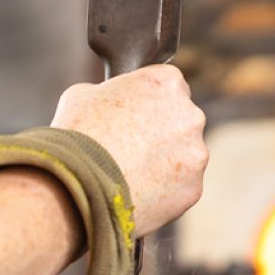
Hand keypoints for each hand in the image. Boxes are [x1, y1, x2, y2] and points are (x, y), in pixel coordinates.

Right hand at [50, 65, 207, 237]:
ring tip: (133, 174)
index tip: (136, 117)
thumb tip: (106, 100)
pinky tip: (139, 192)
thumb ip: (108, 92)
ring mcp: (196, 153)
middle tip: (133, 148)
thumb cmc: (79, 133)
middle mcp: (190, 115)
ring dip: (166, 164)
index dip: (150, 103)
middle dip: (163, 133)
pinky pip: (180, 188)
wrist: (80, 181)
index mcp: (166, 82)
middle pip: (181, 122)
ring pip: (184, 158)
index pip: (170, 87)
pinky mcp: (193, 188)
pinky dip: (164, 192)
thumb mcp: (83, 94)